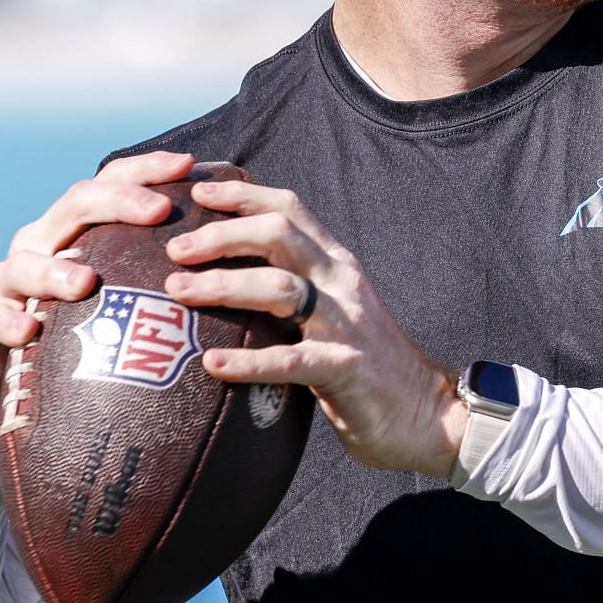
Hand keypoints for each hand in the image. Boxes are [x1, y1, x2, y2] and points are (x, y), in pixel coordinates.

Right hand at [0, 150, 195, 441]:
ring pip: (25, 261)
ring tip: (87, 282)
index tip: (188, 167)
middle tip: (160, 211)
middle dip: (118, 202)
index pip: (111, 182)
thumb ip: (163, 268)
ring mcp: (11, 280)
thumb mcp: (125, 290)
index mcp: (79, 226)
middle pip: (75, 204)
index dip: (147, 169)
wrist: (17, 373)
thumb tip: (241, 258)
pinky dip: (10, 319)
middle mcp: (43, 241)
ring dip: (56, 269)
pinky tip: (32, 328)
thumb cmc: (89, 324)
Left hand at [161, 179, 467, 477]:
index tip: (196, 189)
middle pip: (279, 234)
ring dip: (224, 285)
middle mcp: (343, 283)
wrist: (427, 413)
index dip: (242, 194)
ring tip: (179, 293)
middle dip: (222, 234)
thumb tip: (229, 280)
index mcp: (337, 264)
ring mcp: (347, 325)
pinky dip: (248, 362)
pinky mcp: (347, 370)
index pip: (289, 209)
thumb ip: (296, 291)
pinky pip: (290, 360)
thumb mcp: (334, 312)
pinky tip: (212, 366)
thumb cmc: (366, 366)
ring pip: (281, 288)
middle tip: (175, 249)